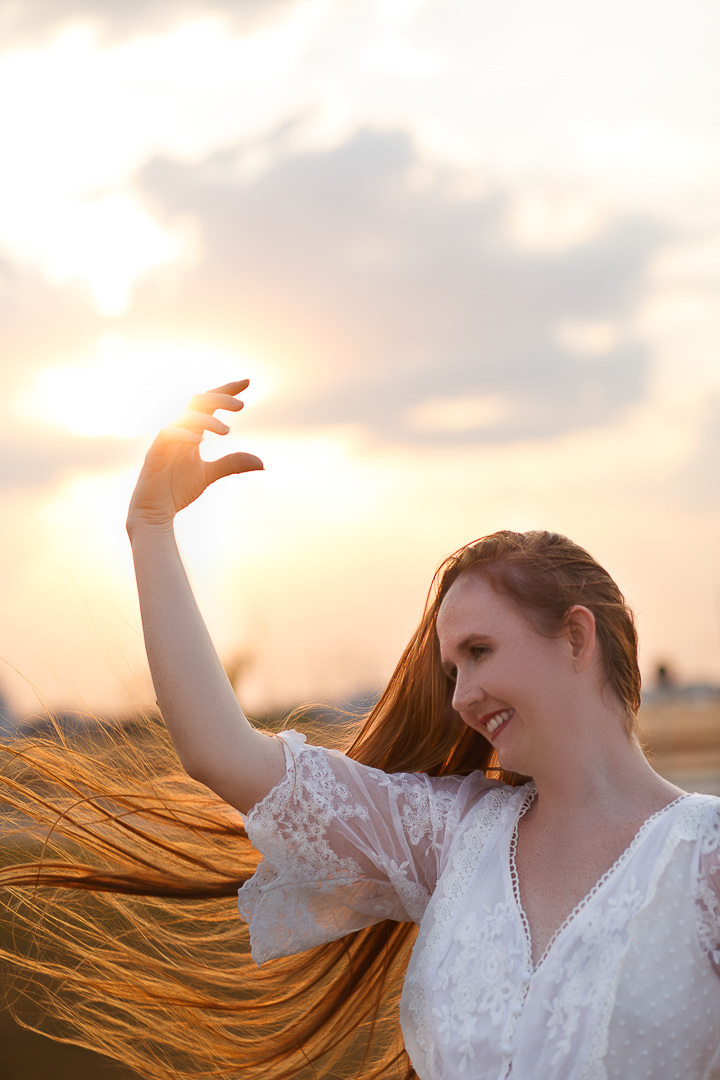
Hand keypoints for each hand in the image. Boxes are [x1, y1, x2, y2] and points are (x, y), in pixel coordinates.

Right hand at [127, 380, 262, 530]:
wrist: (155, 511)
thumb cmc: (177, 489)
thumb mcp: (209, 474)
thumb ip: (232, 464)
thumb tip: (262, 463)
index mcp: (191, 432)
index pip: (208, 403)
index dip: (226, 390)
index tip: (246, 382)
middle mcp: (179, 431)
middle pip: (198, 402)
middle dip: (219, 398)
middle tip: (241, 405)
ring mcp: (166, 440)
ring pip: (185, 418)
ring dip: (207, 420)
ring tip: (227, 432)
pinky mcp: (155, 453)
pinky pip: (168, 435)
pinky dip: (184, 435)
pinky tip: (200, 441)